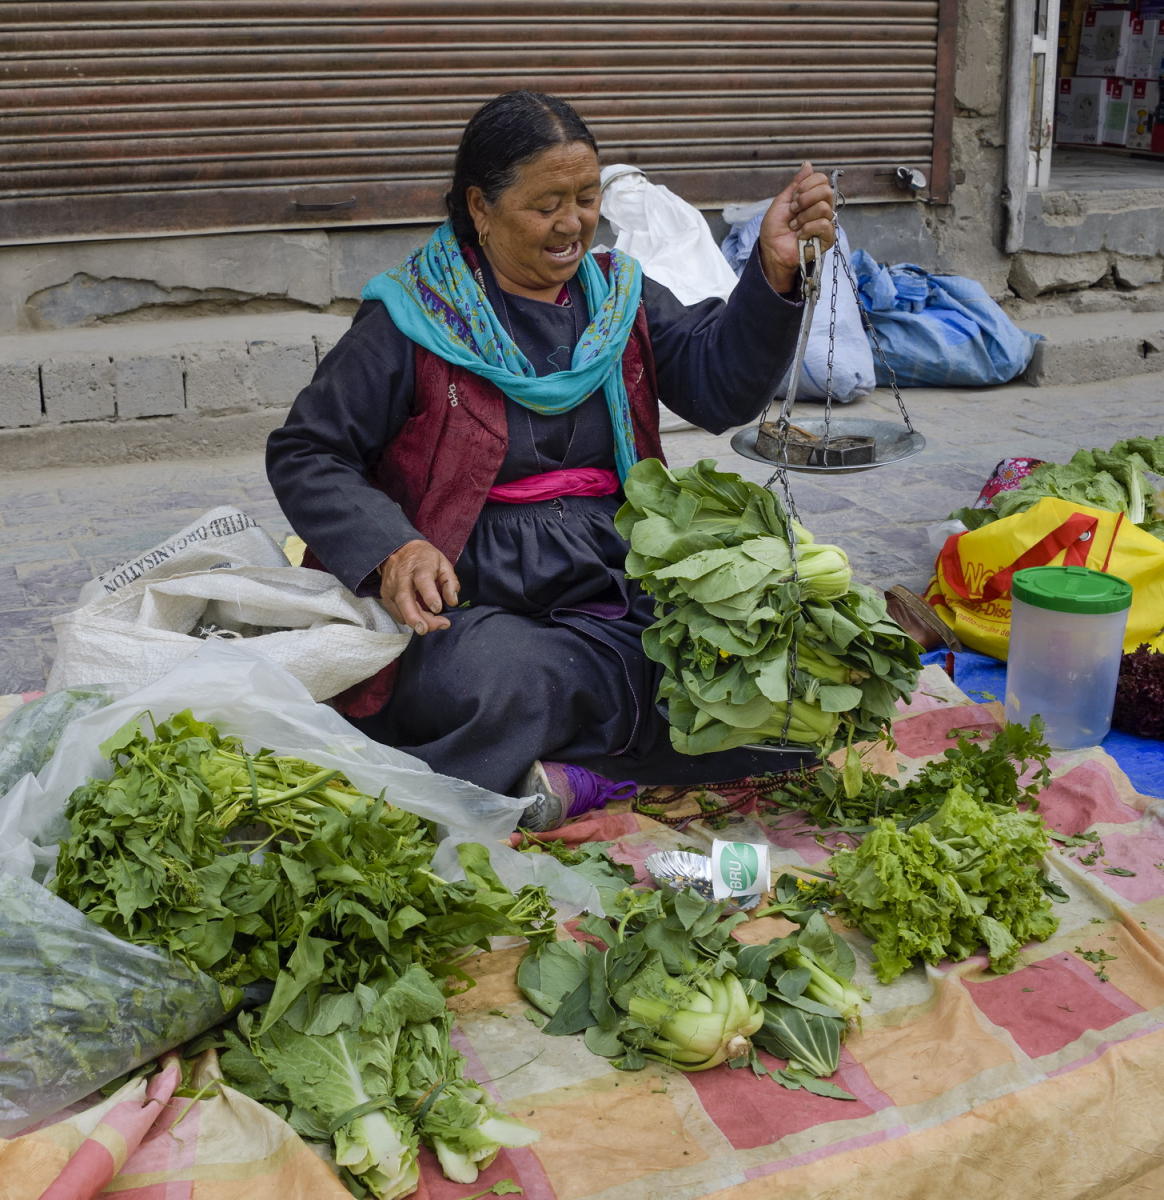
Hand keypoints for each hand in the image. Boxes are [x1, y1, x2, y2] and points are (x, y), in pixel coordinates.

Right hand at [377, 539, 459, 635]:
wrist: (398, 549)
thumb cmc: (424, 558)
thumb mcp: (442, 563)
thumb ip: (450, 582)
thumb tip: (453, 601)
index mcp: (420, 567)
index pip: (423, 582)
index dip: (430, 596)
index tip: (438, 609)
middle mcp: (402, 577)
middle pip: (405, 600)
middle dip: (414, 617)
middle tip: (425, 630)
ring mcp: (391, 587)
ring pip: (400, 610)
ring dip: (416, 621)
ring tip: (431, 626)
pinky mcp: (385, 595)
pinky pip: (396, 613)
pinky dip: (408, 619)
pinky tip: (420, 619)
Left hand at [757, 161, 835, 293]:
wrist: (771, 249)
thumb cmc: (775, 228)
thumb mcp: (782, 201)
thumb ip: (796, 183)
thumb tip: (808, 164)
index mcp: (813, 197)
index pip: (821, 179)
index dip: (805, 186)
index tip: (793, 198)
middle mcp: (822, 208)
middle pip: (826, 190)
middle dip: (804, 200)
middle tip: (793, 211)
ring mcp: (826, 223)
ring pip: (824, 207)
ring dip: (803, 217)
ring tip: (794, 226)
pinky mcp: (827, 238)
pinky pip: (824, 225)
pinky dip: (807, 229)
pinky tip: (800, 235)